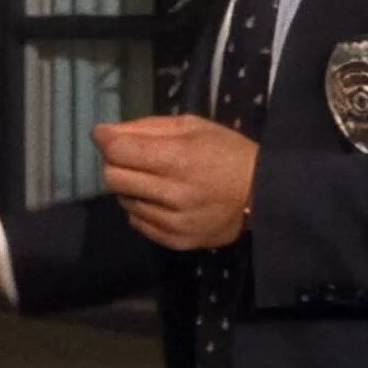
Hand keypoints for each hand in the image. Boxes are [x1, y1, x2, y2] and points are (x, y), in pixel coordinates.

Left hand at [95, 114, 256, 250]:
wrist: (262, 194)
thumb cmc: (226, 152)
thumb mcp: (192, 126)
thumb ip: (147, 128)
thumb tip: (106, 133)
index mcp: (178, 157)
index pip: (118, 150)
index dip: (104, 139)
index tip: (104, 135)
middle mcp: (173, 192)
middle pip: (113, 177)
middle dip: (115, 162)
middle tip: (130, 157)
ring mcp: (174, 221)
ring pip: (124, 201)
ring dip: (130, 186)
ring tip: (153, 179)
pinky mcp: (176, 241)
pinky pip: (137, 223)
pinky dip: (141, 208)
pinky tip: (161, 200)